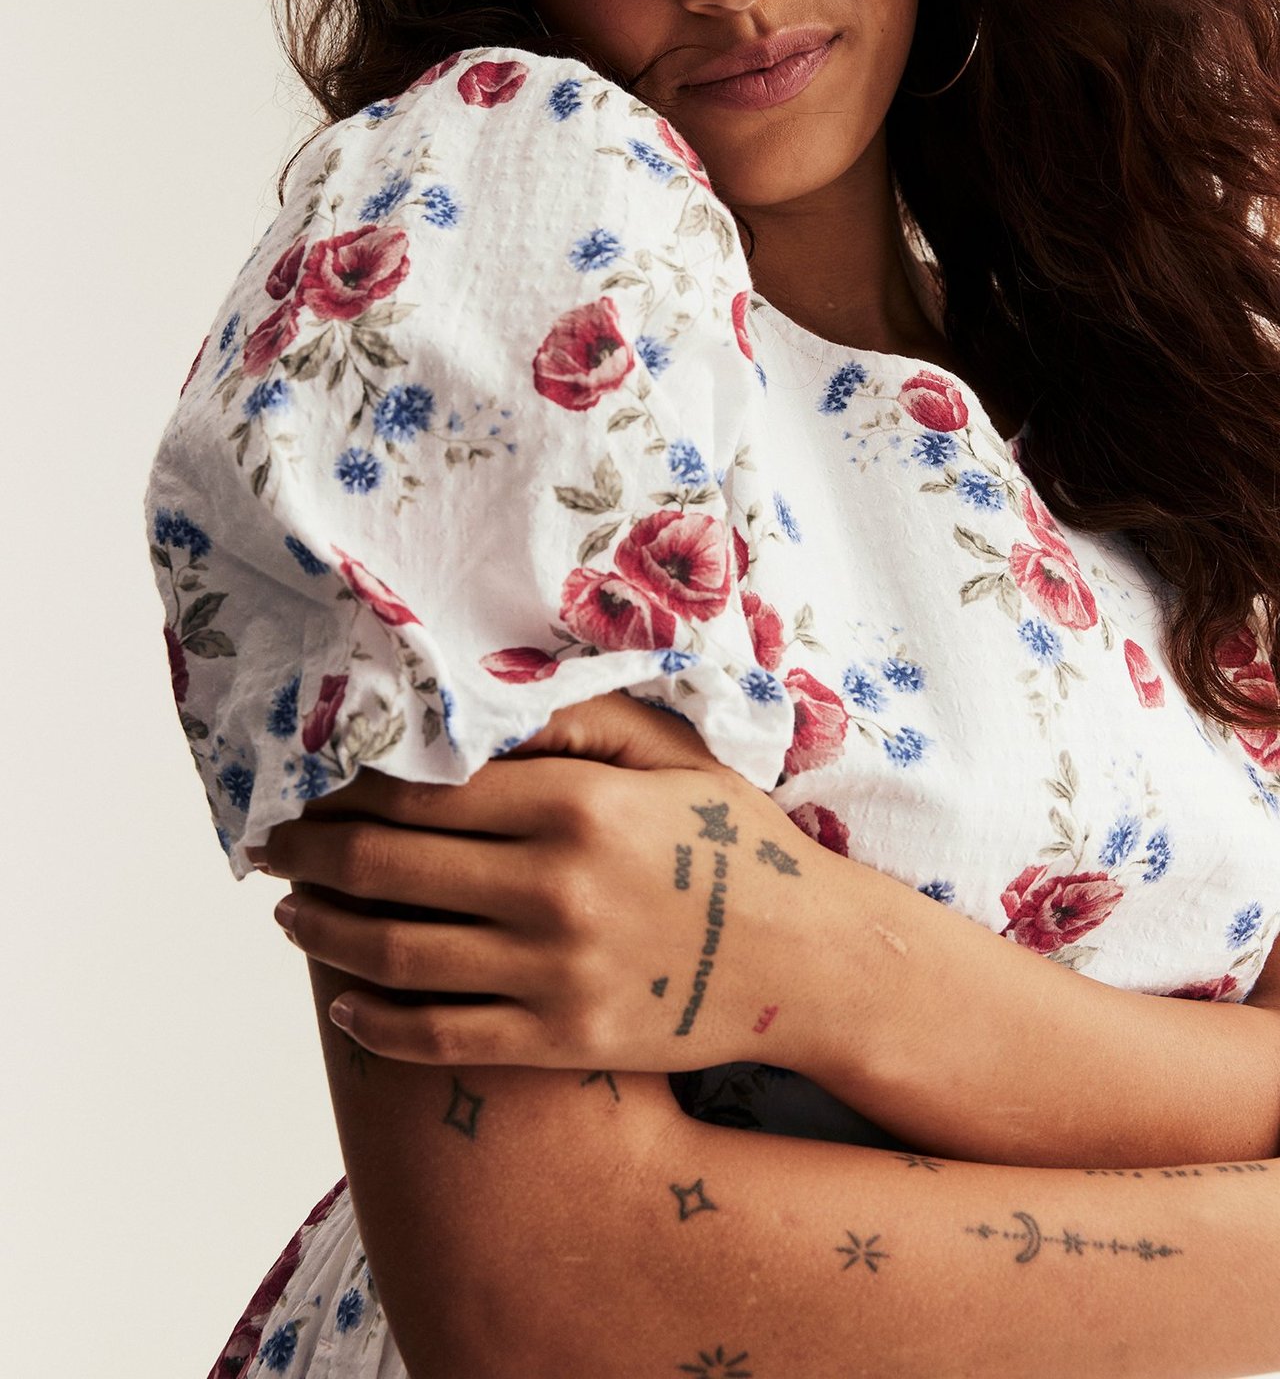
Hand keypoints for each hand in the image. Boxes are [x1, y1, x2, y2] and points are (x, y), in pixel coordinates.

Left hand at [253, 698, 829, 1075]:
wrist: (814, 964)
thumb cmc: (739, 845)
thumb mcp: (676, 756)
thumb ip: (581, 721)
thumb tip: (487, 701)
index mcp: (574, 803)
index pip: (422, 784)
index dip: (347, 780)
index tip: (306, 774)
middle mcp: (552, 886)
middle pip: (388, 863)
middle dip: (311, 849)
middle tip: (271, 839)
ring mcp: (552, 972)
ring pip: (395, 952)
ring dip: (322, 929)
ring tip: (289, 912)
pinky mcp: (559, 1041)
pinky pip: (439, 1037)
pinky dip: (375, 1020)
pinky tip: (343, 998)